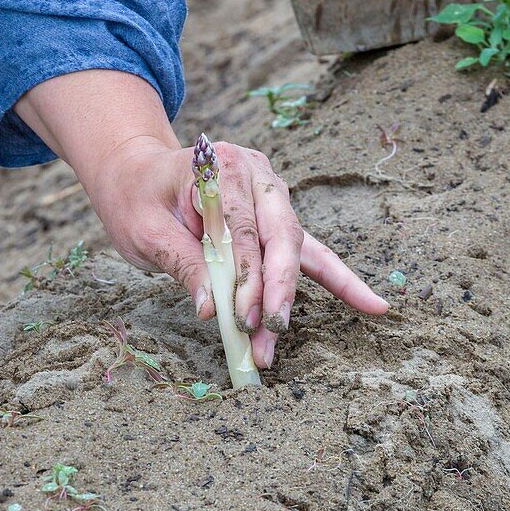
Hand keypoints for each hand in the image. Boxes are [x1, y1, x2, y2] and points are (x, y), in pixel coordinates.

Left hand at [16, 69, 387, 368]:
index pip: (241, 227)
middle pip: (278, 237)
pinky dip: (338, 280)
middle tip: (267, 335)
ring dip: (287, 299)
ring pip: (293, 251)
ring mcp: (271, 195)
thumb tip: (210, 308)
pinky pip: (310, 252)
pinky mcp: (276, 218)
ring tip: (276, 343)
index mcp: (219, 167)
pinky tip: (372, 306)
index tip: (239, 318)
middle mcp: (255, 175)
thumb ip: (180, 262)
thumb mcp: (143, 229)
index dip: (245, 275)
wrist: (137, 172)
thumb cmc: (137, 198)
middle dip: (276, 291)